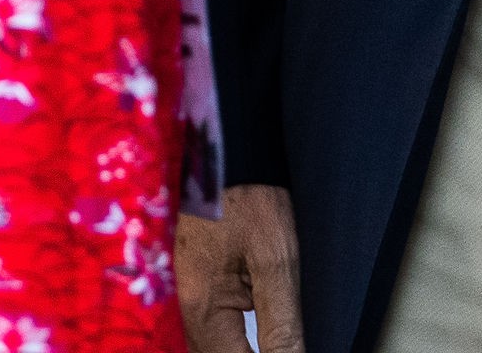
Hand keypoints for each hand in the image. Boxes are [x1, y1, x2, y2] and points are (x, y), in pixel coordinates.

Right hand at [180, 184, 303, 352]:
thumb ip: (281, 324)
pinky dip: (236, 336)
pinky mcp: (199, 282)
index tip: (292, 352)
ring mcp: (191, 295)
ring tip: (277, 337)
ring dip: (245, 347)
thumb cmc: (250, 197)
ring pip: (216, 346)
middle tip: (286, 344)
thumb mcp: (275, 261)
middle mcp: (189, 308)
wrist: (227, 149)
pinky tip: (259, 331)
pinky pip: (214, 327)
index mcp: (204, 309)